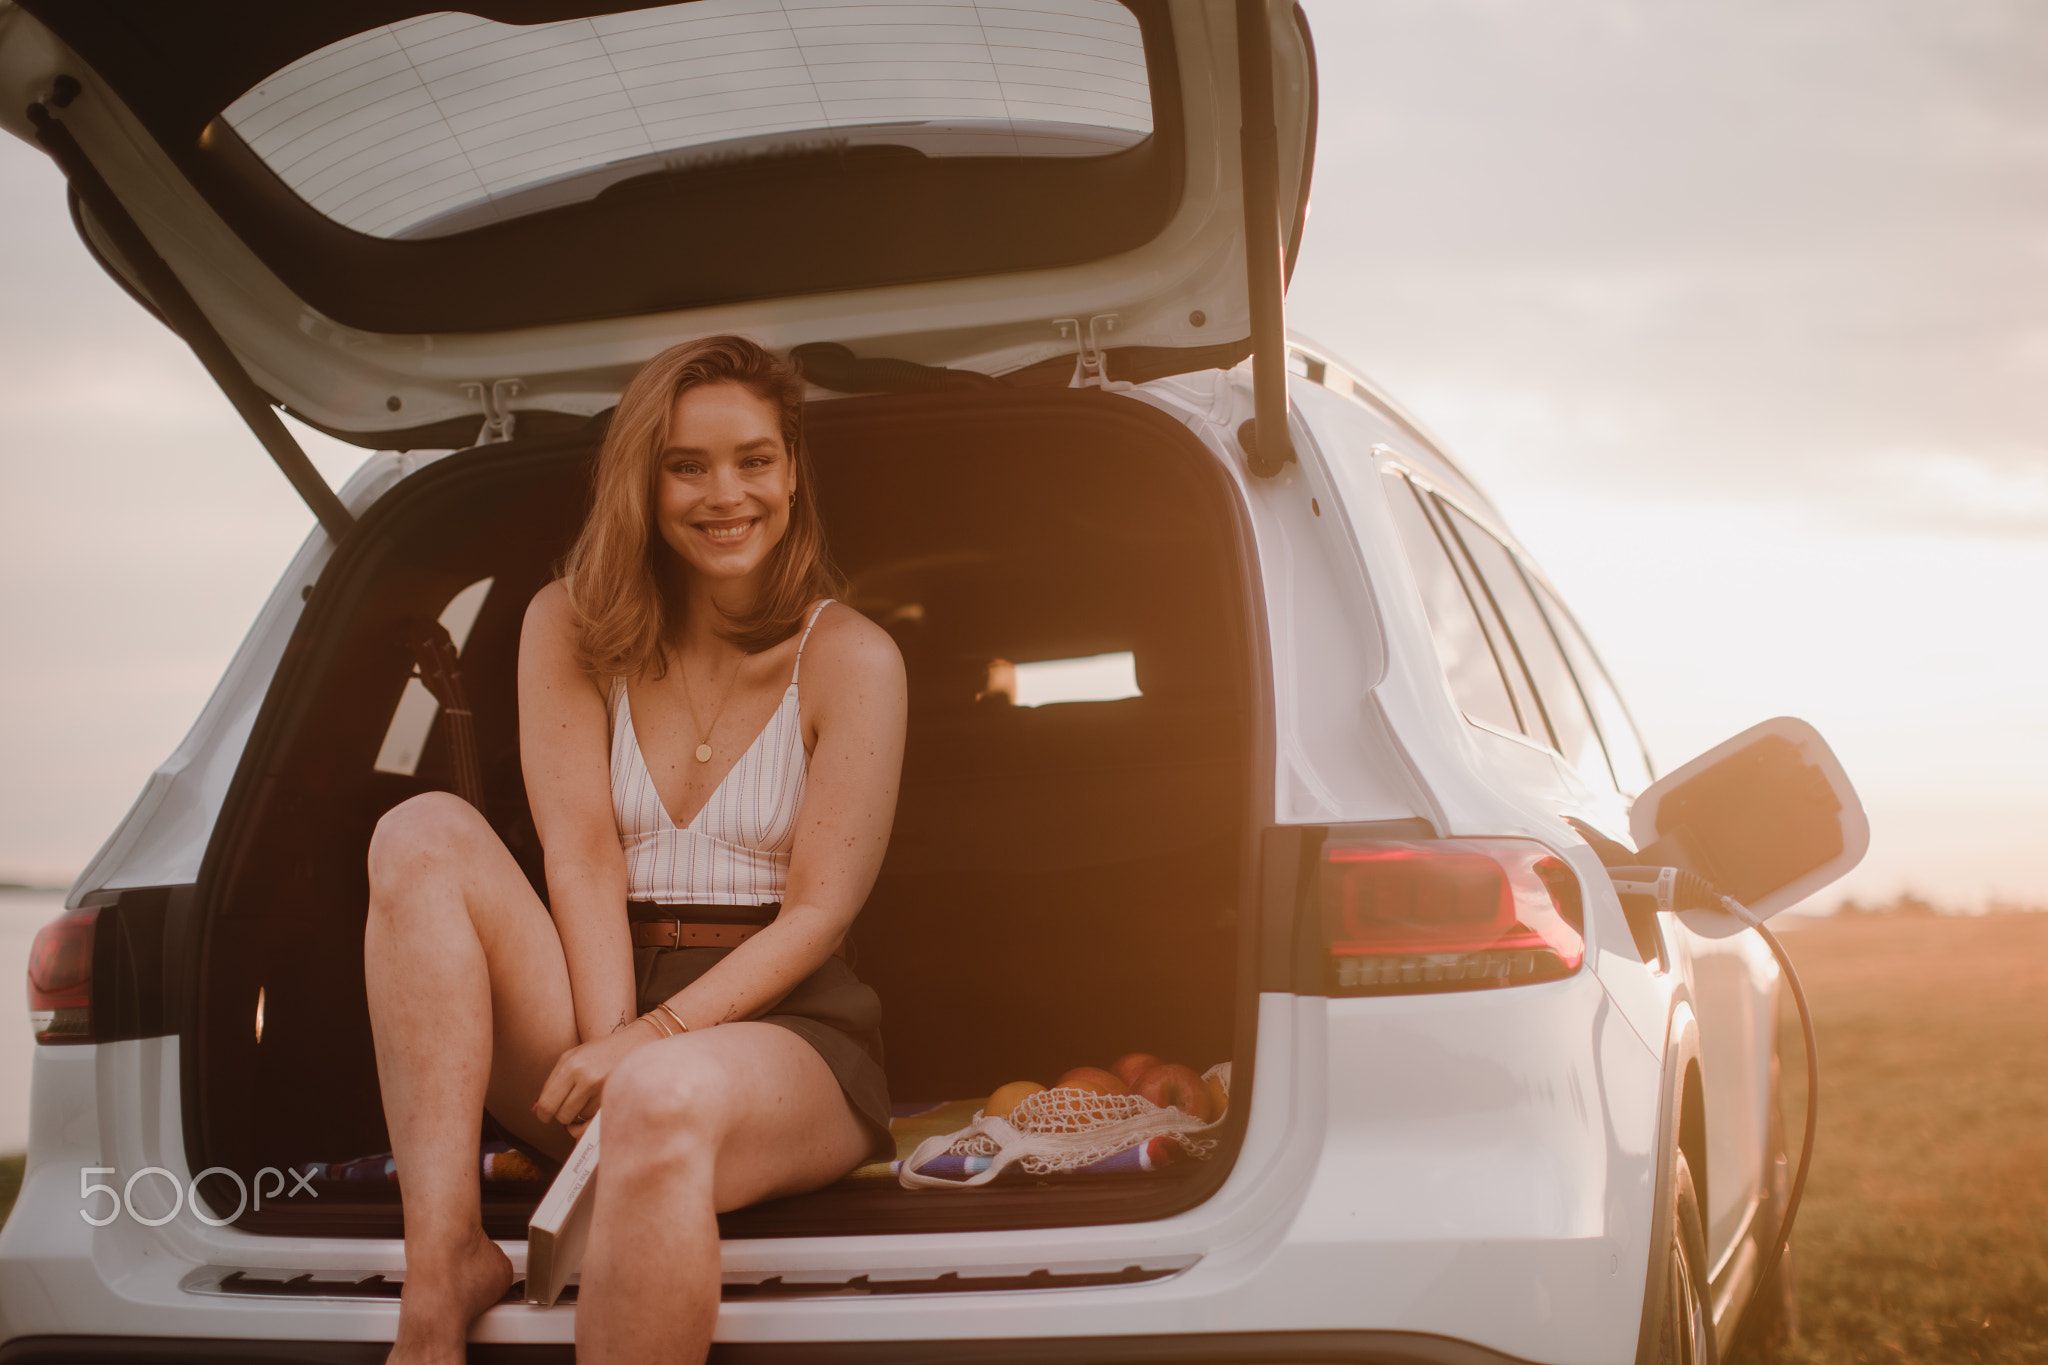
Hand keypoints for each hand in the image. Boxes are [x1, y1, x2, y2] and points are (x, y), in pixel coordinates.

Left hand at [533, 1016, 658, 1134]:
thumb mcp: (573, 1058)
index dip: (544, 1115)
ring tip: (589, 1099)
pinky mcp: (617, 1099)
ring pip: (579, 1120)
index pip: (547, 1104)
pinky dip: (592, 1118)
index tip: (546, 1116)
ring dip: (581, 1115)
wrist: (638, 1043)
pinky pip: (594, 1122)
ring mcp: (603, 1089)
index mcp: (570, 1065)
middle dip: (563, 1115)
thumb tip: (536, 1111)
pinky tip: (595, 1108)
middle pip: (562, 1116)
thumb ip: (553, 1082)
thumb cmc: (601, 1051)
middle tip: (570, 1106)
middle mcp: (586, 1077)